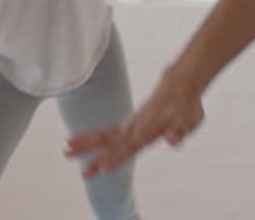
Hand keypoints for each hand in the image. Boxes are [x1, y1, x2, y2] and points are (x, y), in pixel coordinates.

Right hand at [64, 66, 204, 177]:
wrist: (178, 85)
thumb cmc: (186, 106)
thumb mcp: (190, 120)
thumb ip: (178, 132)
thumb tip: (171, 142)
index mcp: (148, 130)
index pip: (129, 147)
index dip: (116, 158)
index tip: (103, 169)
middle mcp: (134, 128)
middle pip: (111, 144)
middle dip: (94, 156)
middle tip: (78, 168)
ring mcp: (129, 125)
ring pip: (103, 136)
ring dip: (84, 144)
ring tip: (65, 152)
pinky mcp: (127, 124)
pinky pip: (106, 132)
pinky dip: (90, 137)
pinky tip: (75, 142)